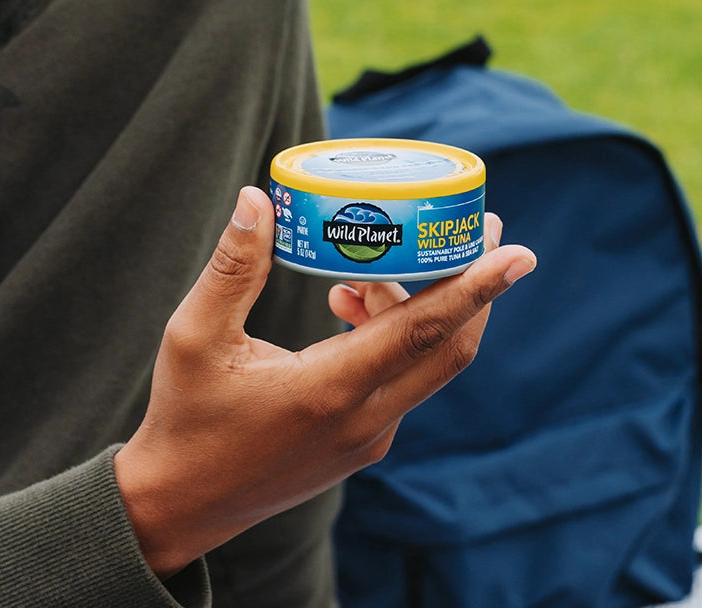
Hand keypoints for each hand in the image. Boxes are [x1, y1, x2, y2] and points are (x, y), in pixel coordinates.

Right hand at [114, 186, 535, 576]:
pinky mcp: (359, 447)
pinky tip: (346, 309)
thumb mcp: (195, 336)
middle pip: (450, 349)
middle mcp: (363, 420)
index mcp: (329, 390)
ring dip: (420, 310)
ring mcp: (367, 439)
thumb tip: (257, 200)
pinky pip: (401, 384)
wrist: (182, 502)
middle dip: (475, 288)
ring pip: (425, 366)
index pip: (424, 332)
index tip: (519, 251)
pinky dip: (395, 339)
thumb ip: (233, 268)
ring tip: (371, 268)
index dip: (477, 287)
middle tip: (479, 230)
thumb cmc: (187, 418)